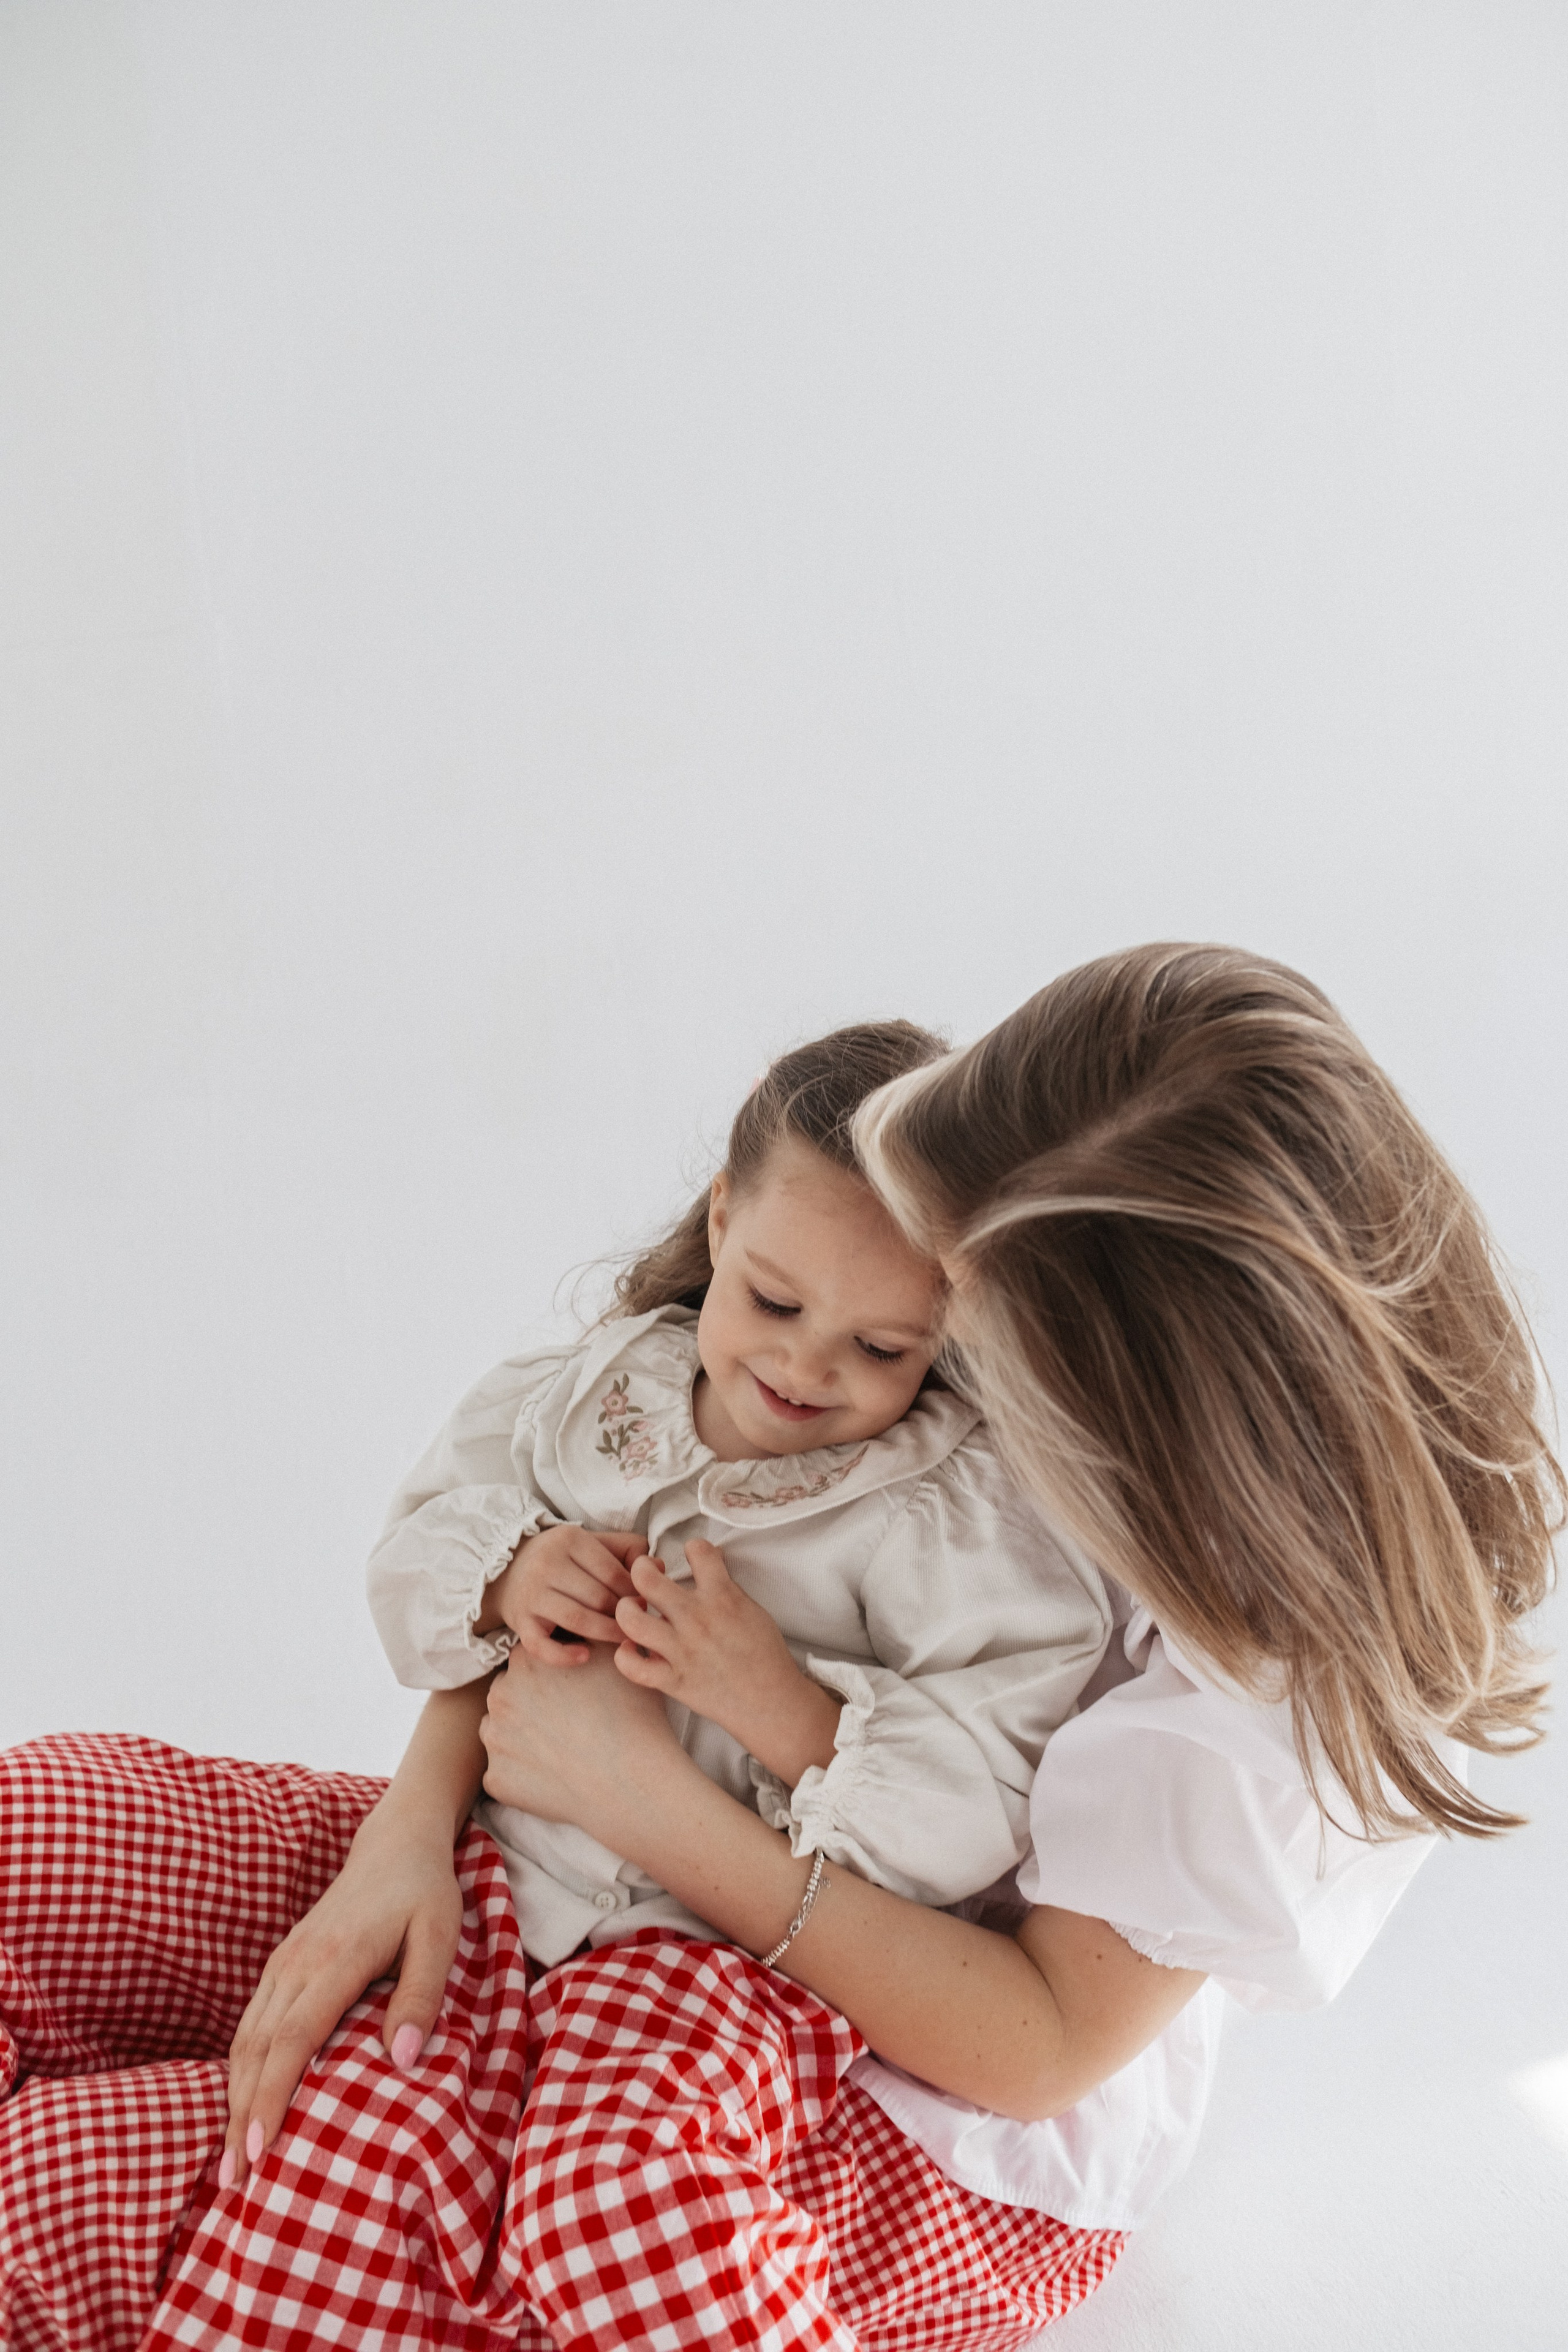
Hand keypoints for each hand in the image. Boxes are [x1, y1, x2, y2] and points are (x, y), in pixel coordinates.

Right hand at [222, 1803, 462, 2186]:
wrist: (395, 1845)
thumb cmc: (424, 1894)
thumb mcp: (441, 1936)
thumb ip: (421, 1994)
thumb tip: (401, 2060)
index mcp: (334, 1959)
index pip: (292, 2039)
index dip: (272, 2097)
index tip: (259, 2152)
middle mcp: (296, 1964)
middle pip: (257, 2049)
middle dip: (241, 2117)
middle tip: (235, 2184)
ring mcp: (283, 1964)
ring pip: (246, 2041)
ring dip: (234, 2100)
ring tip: (230, 2163)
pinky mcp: (281, 1967)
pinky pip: (250, 2026)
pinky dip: (240, 2072)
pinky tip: (240, 2108)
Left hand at [479, 1641, 691, 1846]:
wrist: (630, 1781)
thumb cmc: (631, 1715)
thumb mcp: (617, 1656)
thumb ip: (593, 1630)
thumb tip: (591, 1617)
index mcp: (526, 1659)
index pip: (530, 1658)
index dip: (553, 1672)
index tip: (572, 1689)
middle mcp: (500, 1695)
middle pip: (511, 1693)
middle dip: (532, 1703)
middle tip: (568, 1720)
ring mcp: (494, 1739)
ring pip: (502, 1732)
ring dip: (522, 1737)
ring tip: (560, 1748)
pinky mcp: (495, 1779)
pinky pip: (505, 1772)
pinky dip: (523, 1774)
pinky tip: (554, 1776)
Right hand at [485, 1523, 649, 1661]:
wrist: (507, 1571)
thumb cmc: (562, 1559)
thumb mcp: (592, 1543)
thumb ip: (627, 1550)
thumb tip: (659, 1567)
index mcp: (569, 1540)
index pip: (612, 1571)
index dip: (633, 1591)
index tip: (645, 1604)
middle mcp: (547, 1564)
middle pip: (598, 1597)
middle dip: (623, 1615)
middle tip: (640, 1626)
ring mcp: (531, 1594)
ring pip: (577, 1619)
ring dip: (606, 1634)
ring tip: (623, 1641)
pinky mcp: (520, 1622)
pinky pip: (542, 1645)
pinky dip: (564, 1655)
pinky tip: (585, 1656)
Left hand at [612, 1538, 842, 1786]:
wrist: (771, 1702)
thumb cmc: (765, 1656)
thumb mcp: (753, 1610)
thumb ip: (726, 1587)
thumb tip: (708, 1565)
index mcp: (722, 1597)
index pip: (698, 1550)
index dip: (692, 1548)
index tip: (690, 1557)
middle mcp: (697, 1619)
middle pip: (647, 1578)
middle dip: (640, 1569)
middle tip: (645, 1575)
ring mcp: (681, 1650)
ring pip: (630, 1619)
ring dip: (625, 1609)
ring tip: (634, 1610)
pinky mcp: (672, 1680)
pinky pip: (632, 1666)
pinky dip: (625, 1656)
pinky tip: (632, 1649)